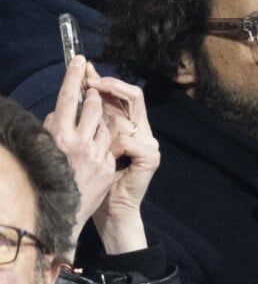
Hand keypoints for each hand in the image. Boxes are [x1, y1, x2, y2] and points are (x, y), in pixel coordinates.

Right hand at [44, 55, 115, 257]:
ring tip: (91, 127)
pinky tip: (95, 149)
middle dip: (93, 96)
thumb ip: (52, 128)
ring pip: (106, 123)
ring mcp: (97, 155)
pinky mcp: (108, 166)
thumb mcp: (42, 150)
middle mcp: (79, 143)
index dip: (74, 76)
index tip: (81, 60)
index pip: (68, 98)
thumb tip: (61, 112)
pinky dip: (105, 142)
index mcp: (57, 137)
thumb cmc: (44, 181)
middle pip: (93, 105)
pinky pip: (111, 144)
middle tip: (91, 92)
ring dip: (100, 121)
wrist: (60, 218)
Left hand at [85, 67, 159, 253]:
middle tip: (91, 80)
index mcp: (132, 126)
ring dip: (107, 120)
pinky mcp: (150, 157)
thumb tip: (80, 93)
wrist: (114, 210)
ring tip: (91, 127)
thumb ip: (95, 122)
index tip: (88, 72)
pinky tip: (107, 153)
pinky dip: (115, 145)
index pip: (125, 95)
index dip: (107, 82)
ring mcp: (150, 143)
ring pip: (127, 117)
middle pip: (134, 96)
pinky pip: (128, 140)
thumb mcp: (94, 144)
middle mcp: (144, 131)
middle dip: (110, 86)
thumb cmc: (99, 179)